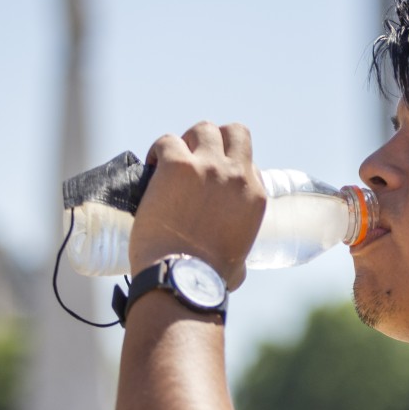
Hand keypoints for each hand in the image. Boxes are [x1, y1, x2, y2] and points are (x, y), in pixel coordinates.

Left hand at [127, 121, 264, 290]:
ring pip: (203, 129)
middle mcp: (236, 175)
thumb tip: (232, 264)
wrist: (181, 277)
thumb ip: (238, 254)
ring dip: (188, 141)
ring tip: (173, 160)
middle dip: (216, 141)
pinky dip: (159, 150)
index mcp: (255, 196)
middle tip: (196, 159)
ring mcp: (206, 167)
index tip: (213, 181)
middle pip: (235, 133)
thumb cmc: (207, 280)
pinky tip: (153, 166)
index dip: (230, 169)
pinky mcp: (176, 166)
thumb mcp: (239, 263)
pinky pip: (167, 141)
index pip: (249, 164)